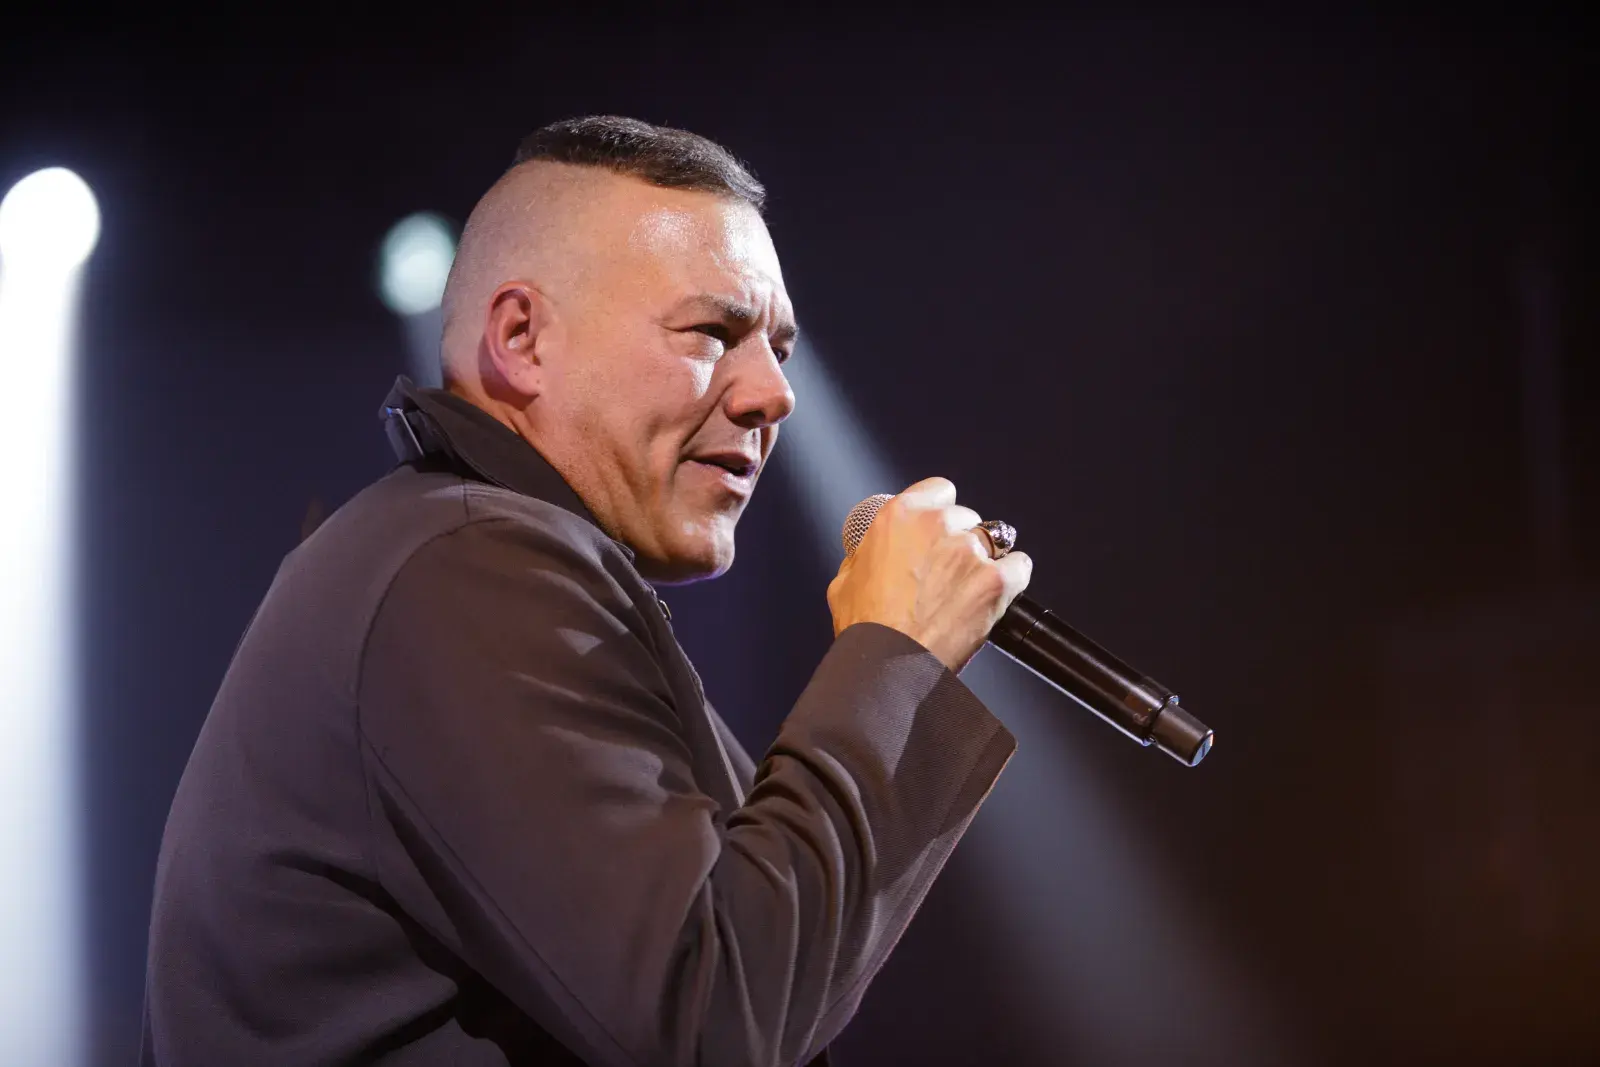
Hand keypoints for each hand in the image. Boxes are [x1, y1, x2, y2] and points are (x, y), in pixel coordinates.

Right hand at [827, 477, 1032, 672]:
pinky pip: (1019, 566)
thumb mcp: (846, 579)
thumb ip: (865, 556)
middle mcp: (938, 525)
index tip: (940, 529)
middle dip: (960, 540)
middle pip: (967, 517)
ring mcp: (970, 552)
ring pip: (994, 541)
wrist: (889, 665)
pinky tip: (997, 593)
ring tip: (970, 588)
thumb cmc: (866, 628)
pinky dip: (1011, 578)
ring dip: (985, 560)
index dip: (941, 510)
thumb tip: (869, 555)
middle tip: (948, 571)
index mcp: (901, 516)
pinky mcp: (996, 580)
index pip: (940, 490)